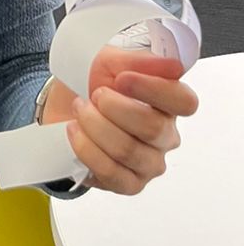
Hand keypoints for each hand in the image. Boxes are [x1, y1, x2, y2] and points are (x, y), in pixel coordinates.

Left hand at [42, 47, 198, 194]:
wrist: (62, 107)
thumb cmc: (91, 83)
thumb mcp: (111, 61)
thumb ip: (141, 62)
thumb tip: (174, 67)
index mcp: (169, 105)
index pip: (184, 102)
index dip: (153, 89)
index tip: (122, 78)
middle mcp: (165, 137)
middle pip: (153, 128)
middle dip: (113, 107)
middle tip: (93, 94)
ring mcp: (149, 163)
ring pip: (127, 150)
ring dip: (94, 125)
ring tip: (79, 110)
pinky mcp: (128, 184)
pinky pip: (111, 172)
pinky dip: (86, 148)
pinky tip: (75, 130)